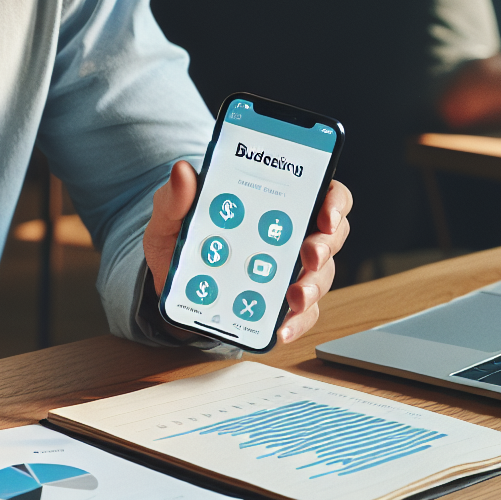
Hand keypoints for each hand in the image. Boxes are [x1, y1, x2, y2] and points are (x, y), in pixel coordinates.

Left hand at [143, 160, 351, 343]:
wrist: (166, 282)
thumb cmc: (178, 237)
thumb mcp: (170, 213)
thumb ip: (177, 195)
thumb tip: (182, 171)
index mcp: (271, 201)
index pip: (321, 191)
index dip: (334, 200)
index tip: (325, 215)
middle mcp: (288, 233)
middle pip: (330, 235)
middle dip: (325, 246)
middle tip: (310, 256)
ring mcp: (287, 269)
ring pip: (320, 276)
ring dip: (312, 287)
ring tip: (294, 296)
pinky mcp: (279, 303)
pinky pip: (301, 314)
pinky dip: (295, 323)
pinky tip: (280, 328)